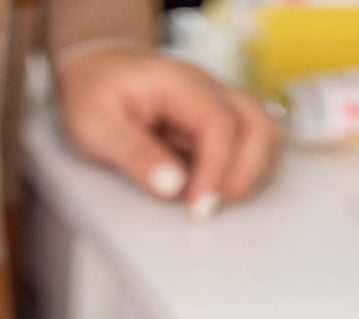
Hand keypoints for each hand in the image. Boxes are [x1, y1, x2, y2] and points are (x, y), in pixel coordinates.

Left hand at [56, 49, 280, 218]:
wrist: (97, 71)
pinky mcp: (219, 124)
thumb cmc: (95, 93)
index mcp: (178, 83)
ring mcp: (218, 104)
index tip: (198, 207)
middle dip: (244, 174)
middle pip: (256, 124)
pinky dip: (245, 171)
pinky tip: (218, 190)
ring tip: (218, 201)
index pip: (218, 122)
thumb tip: (172, 186)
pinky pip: (250, 145)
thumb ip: (134, 154)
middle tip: (209, 208)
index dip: (216, 169)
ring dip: (251, 173)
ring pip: (263, 133)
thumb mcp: (97, 125)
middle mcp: (208, 89)